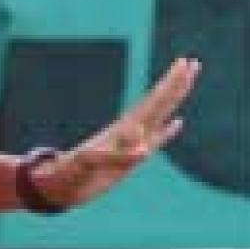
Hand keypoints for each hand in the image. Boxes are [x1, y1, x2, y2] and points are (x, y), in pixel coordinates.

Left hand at [29, 57, 200, 209]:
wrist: (56, 186)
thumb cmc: (69, 173)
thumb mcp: (91, 162)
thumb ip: (117, 155)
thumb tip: (145, 148)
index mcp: (122, 129)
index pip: (153, 101)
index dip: (170, 84)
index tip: (184, 62)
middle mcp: (128, 132)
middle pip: (158, 103)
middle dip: (176, 83)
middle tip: (193, 62)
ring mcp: (130, 144)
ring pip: (159, 117)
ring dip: (173, 100)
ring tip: (186, 82)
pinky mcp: (130, 159)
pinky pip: (155, 141)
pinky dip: (168, 132)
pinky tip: (177, 123)